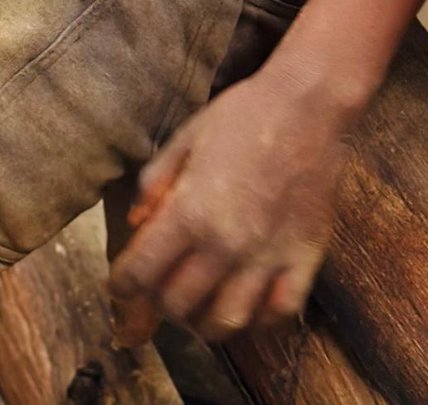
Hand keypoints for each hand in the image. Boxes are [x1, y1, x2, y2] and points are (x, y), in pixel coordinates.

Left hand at [109, 70, 350, 344]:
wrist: (306, 105)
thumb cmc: (241, 114)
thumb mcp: (185, 138)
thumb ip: (154, 183)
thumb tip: (135, 224)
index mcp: (190, 212)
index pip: (142, 273)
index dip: (122, 286)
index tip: (120, 286)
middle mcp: (226, 245)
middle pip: (178, 305)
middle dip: (158, 302)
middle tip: (160, 288)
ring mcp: (268, 258)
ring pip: (227, 322)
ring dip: (203, 322)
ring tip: (198, 306)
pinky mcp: (305, 260)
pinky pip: (279, 312)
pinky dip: (259, 319)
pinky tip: (247, 304)